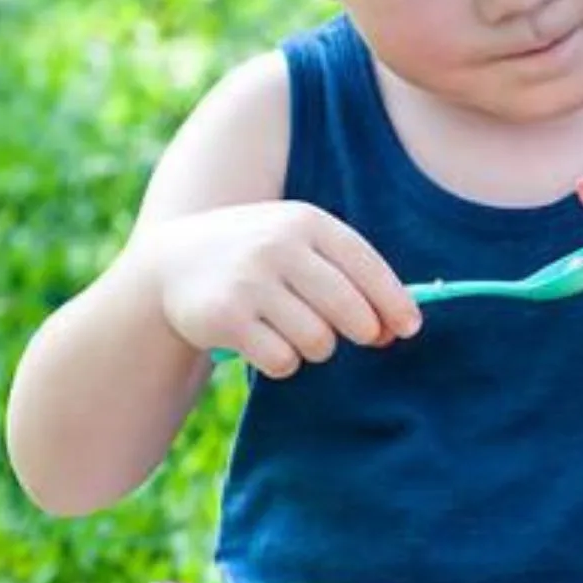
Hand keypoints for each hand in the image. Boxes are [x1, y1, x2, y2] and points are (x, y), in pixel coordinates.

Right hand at [147, 201, 420, 377]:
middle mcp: (278, 245)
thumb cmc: (260, 259)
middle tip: (360, 336)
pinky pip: (283, 360)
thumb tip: (402, 327)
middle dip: (363, 332)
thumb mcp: (300, 245)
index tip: (409, 329)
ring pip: (319, 341)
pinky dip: (282, 361)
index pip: (366, 266)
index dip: (394, 302)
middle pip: (350, 311)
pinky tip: (264, 341)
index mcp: (305, 221)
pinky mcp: (224, 317)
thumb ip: (349, 276)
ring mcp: (249, 281)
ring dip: (316, 347)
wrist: (173, 264)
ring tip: (293, 329)